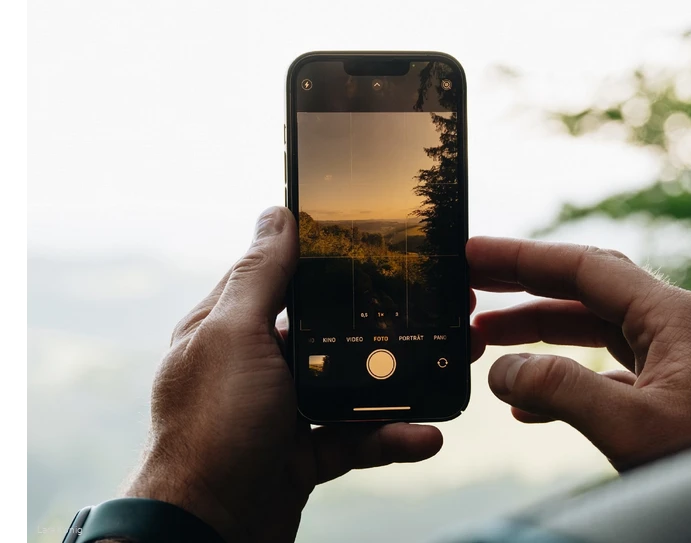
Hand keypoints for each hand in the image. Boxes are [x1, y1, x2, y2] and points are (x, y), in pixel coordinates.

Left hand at [125, 207, 442, 542]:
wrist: (207, 530)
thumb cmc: (211, 429)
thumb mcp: (234, 336)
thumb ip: (260, 278)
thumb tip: (276, 214)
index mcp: (232, 328)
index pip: (283, 277)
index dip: (328, 259)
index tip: (382, 245)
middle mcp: (256, 364)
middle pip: (329, 331)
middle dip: (382, 324)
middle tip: (435, 310)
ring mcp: (282, 411)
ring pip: (352, 385)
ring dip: (399, 384)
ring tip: (448, 368)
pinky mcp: (304, 453)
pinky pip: (357, 437)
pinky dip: (391, 437)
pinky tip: (424, 435)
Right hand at [467, 237, 690, 470]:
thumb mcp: (632, 428)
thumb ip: (560, 392)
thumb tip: (501, 371)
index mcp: (672, 315)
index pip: (583, 267)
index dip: (522, 258)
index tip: (473, 254)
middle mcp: (674, 326)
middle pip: (584, 292)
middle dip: (524, 291)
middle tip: (470, 287)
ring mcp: (676, 360)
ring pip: (592, 332)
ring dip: (539, 336)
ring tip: (484, 341)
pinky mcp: (674, 394)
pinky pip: (607, 374)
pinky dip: (564, 381)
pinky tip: (528, 405)